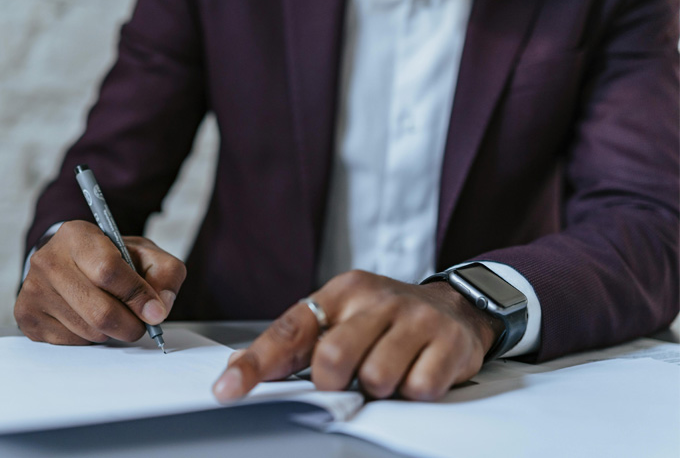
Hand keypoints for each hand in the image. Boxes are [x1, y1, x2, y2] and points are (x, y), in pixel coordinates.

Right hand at [15, 220, 185, 344]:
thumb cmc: (112, 258)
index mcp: (77, 235)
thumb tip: (158, 310)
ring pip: (88, 331)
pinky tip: (90, 319)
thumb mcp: (146, 255)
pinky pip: (71, 342)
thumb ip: (165, 274)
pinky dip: (91, 339)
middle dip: (131, 325)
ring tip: (114, 314)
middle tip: (141, 325)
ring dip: (112, 332)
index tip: (155, 312)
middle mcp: (47, 260)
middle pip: (99, 310)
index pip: (109, 271)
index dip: (137, 296)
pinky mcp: (27, 316)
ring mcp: (33, 289)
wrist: (72, 262)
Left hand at [213, 270, 502, 401]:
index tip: (227, 391)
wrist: (455, 306)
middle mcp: (377, 299)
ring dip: (379, 387)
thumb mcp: (341, 315)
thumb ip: (297, 341)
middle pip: (333, 358)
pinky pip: (419, 388)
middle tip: (350, 377)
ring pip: (377, 378)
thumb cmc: (386, 317)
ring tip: (389, 370)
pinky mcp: (449, 342)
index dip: (256, 363)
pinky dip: (413, 390)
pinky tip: (417, 370)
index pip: (289, 330)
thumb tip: (238, 367)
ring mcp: (416, 318)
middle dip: (335, 382)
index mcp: (342, 292)